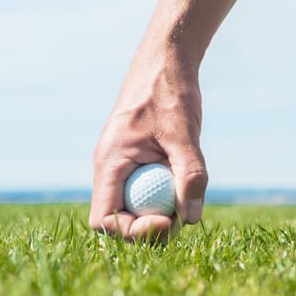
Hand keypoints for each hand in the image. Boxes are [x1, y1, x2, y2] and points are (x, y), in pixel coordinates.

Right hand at [89, 55, 207, 243]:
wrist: (166, 63)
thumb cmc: (169, 92)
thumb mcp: (183, 134)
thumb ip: (190, 175)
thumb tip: (191, 219)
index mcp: (109, 164)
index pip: (104, 221)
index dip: (133, 231)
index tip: (166, 220)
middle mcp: (111, 172)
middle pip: (121, 222)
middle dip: (151, 228)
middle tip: (184, 215)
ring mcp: (124, 170)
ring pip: (136, 210)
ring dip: (162, 213)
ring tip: (188, 194)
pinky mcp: (140, 166)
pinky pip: (148, 194)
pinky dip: (167, 196)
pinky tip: (186, 181)